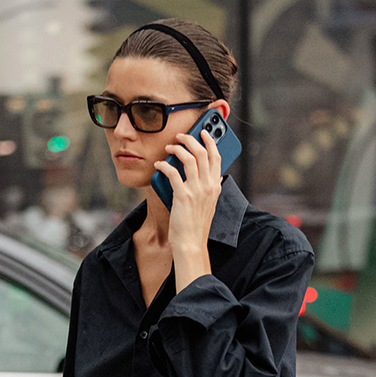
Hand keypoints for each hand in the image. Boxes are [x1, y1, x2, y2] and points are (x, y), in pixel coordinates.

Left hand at [154, 127, 221, 267]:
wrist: (191, 244)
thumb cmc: (195, 225)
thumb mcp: (206, 203)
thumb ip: (204, 187)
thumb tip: (194, 170)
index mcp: (215, 186)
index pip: (216, 157)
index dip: (209, 141)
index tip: (203, 132)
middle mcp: (208, 186)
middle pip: (202, 152)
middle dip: (190, 139)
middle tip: (180, 136)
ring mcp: (196, 190)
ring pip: (189, 157)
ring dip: (177, 148)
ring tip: (169, 147)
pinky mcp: (183, 196)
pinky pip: (172, 172)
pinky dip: (164, 165)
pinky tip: (159, 165)